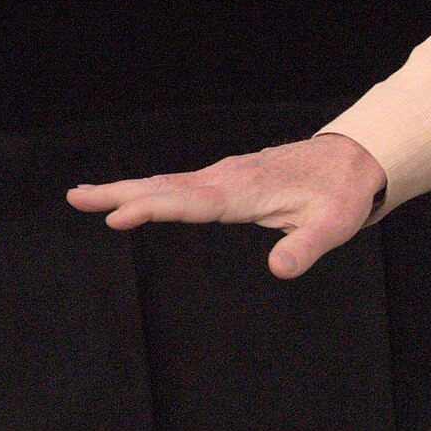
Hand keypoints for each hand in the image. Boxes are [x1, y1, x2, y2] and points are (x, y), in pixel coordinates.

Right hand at [65, 134, 387, 280]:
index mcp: (244, 191)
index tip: (116, 216)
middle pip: (165, 187)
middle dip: (120, 192)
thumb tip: (280, 270)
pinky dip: (152, 189)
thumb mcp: (333, 226)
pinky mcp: (228, 179)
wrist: (353, 160)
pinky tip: (135, 196)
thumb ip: (306, 248)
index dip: (152, 208)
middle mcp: (227, 179)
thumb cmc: (341, 195)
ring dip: (128, 189)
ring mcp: (225, 176)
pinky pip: (181, 185)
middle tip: (76, 197)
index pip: (189, 202)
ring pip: (168, 184)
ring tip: (87, 196)